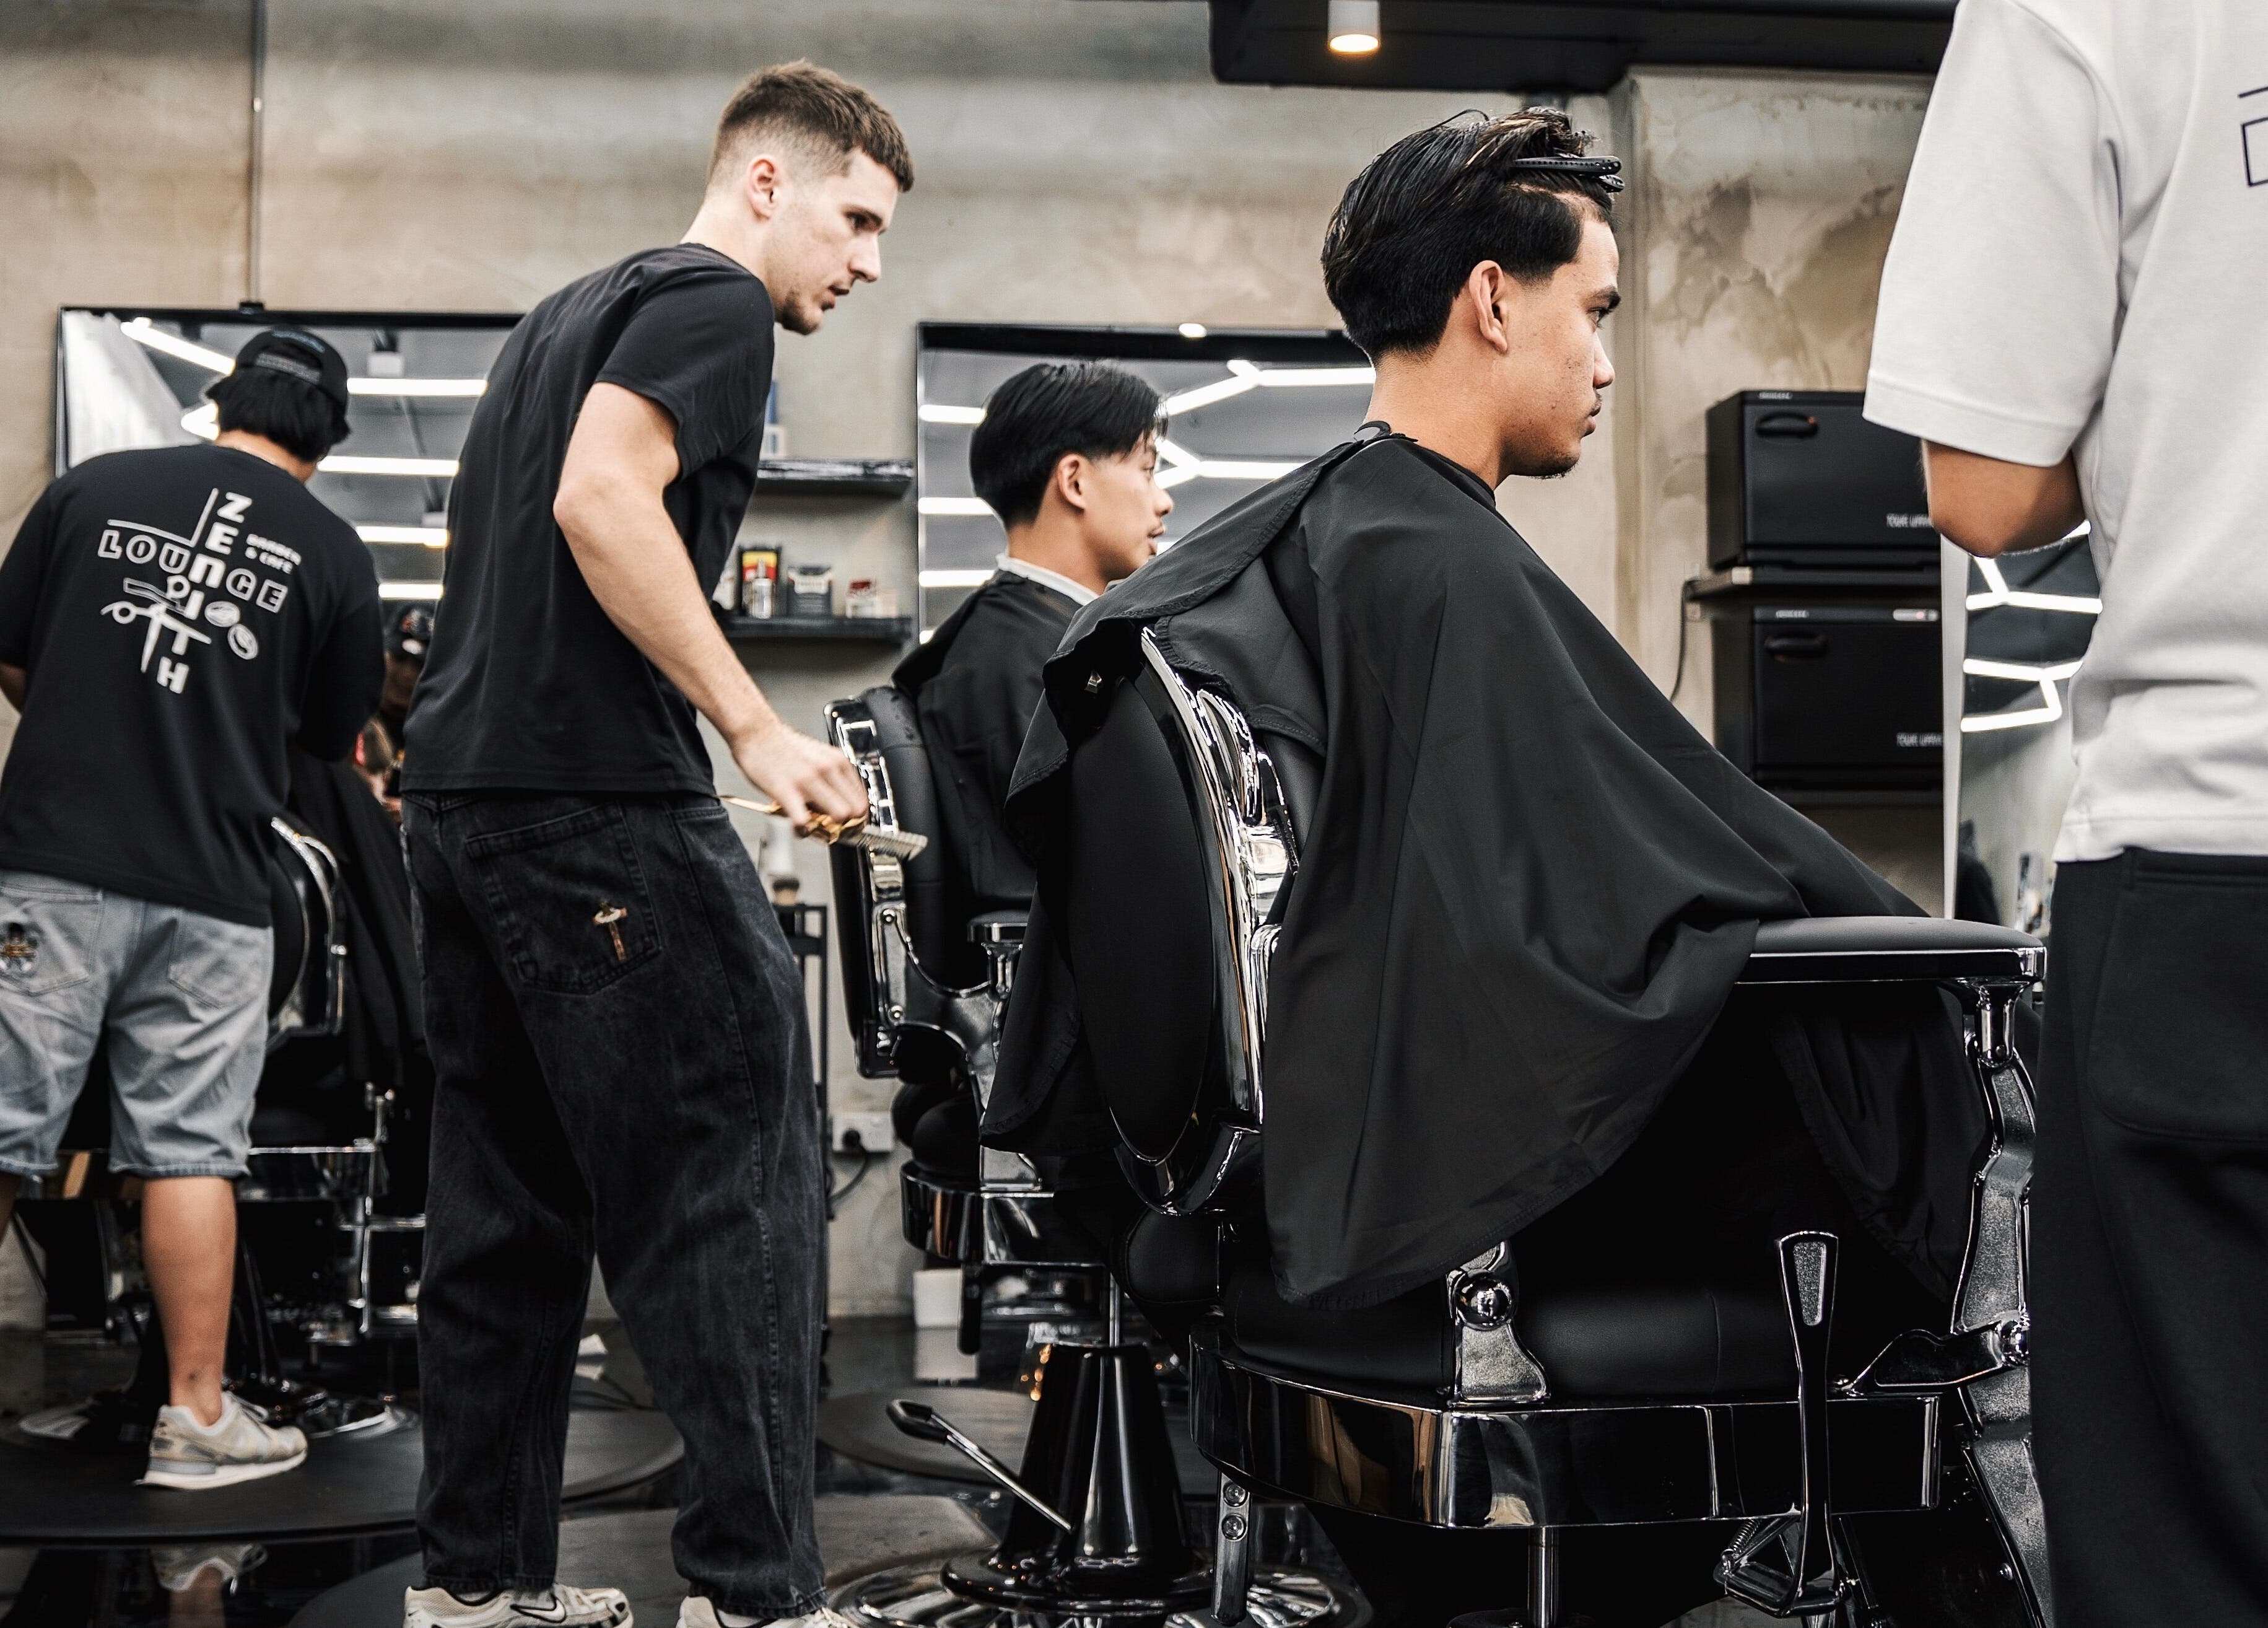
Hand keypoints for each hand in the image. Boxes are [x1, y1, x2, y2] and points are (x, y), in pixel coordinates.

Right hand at [730, 719, 867, 837]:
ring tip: (813, 826)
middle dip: (845, 824)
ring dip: (828, 828)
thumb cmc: (784, 746)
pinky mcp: (786, 790)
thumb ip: (833, 777)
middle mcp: (828, 769)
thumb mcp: (820, 756)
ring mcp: (808, 779)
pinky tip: (797, 827)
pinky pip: (803, 820)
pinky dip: (802, 830)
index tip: (846, 823)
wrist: (756, 732)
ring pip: (839, 815)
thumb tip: (840, 802)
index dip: (855, 817)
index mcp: (838, 762)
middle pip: (856, 811)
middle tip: (830, 827)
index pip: (862, 799)